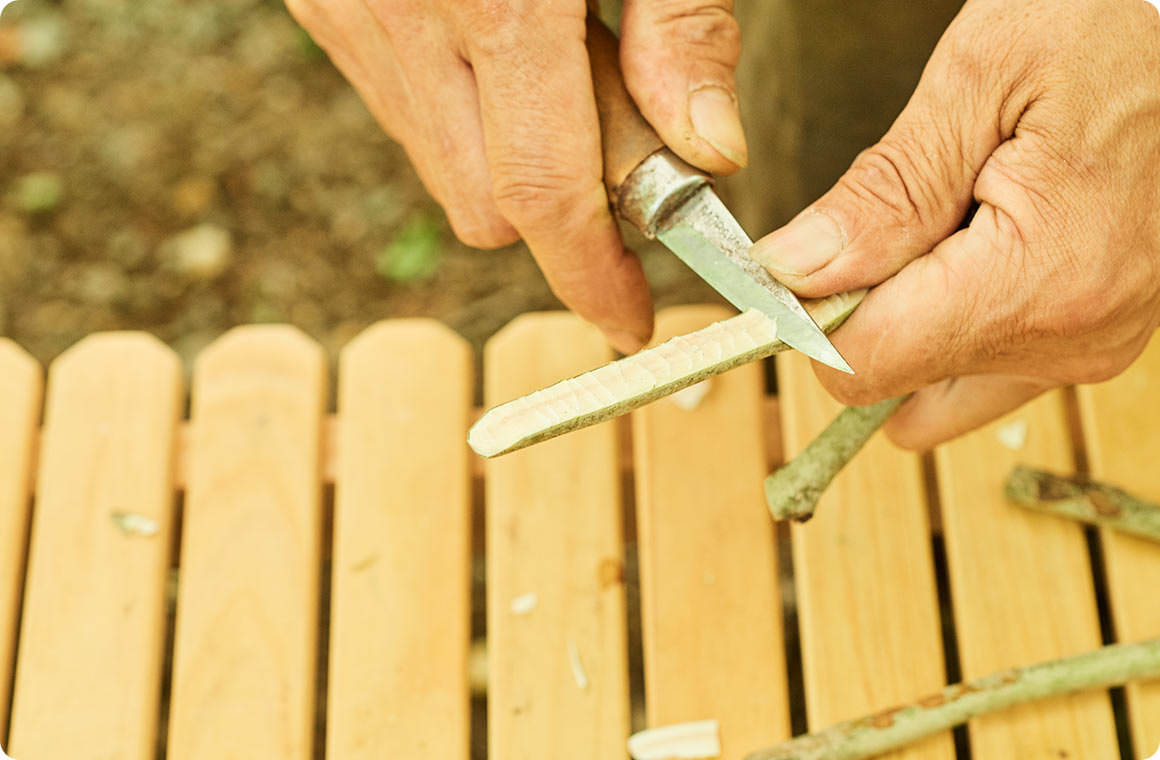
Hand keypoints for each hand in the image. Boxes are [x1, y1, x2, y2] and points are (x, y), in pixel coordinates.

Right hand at [284, 0, 746, 352]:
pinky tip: (495, 38)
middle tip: (626, 138)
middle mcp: (400, 16)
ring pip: (438, 163)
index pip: (543, 195)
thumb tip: (711, 154)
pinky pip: (397, 105)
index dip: (589, 278)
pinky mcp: (320, 1)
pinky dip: (461, 109)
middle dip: (564, 207)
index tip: (626, 320)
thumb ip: (683, 22)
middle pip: (487, 205)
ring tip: (557, 63)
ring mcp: (346, 12)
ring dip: (512, 156)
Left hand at [749, 0, 1159, 448]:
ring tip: (946, 222)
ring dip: (909, 319)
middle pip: (894, 380)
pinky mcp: (1093, 340)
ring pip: (931, 384)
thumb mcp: (976, 83)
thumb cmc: (1101, 32)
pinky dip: (950, 324)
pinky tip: (968, 250)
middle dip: (863, 312)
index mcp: (1038, 283)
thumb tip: (793, 273)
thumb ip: (881, 194)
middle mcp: (1071, 340)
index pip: (864, 363)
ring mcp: (1090, 348)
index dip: (810, 317)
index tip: (799, 260)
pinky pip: (982, 367)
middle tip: (889, 220)